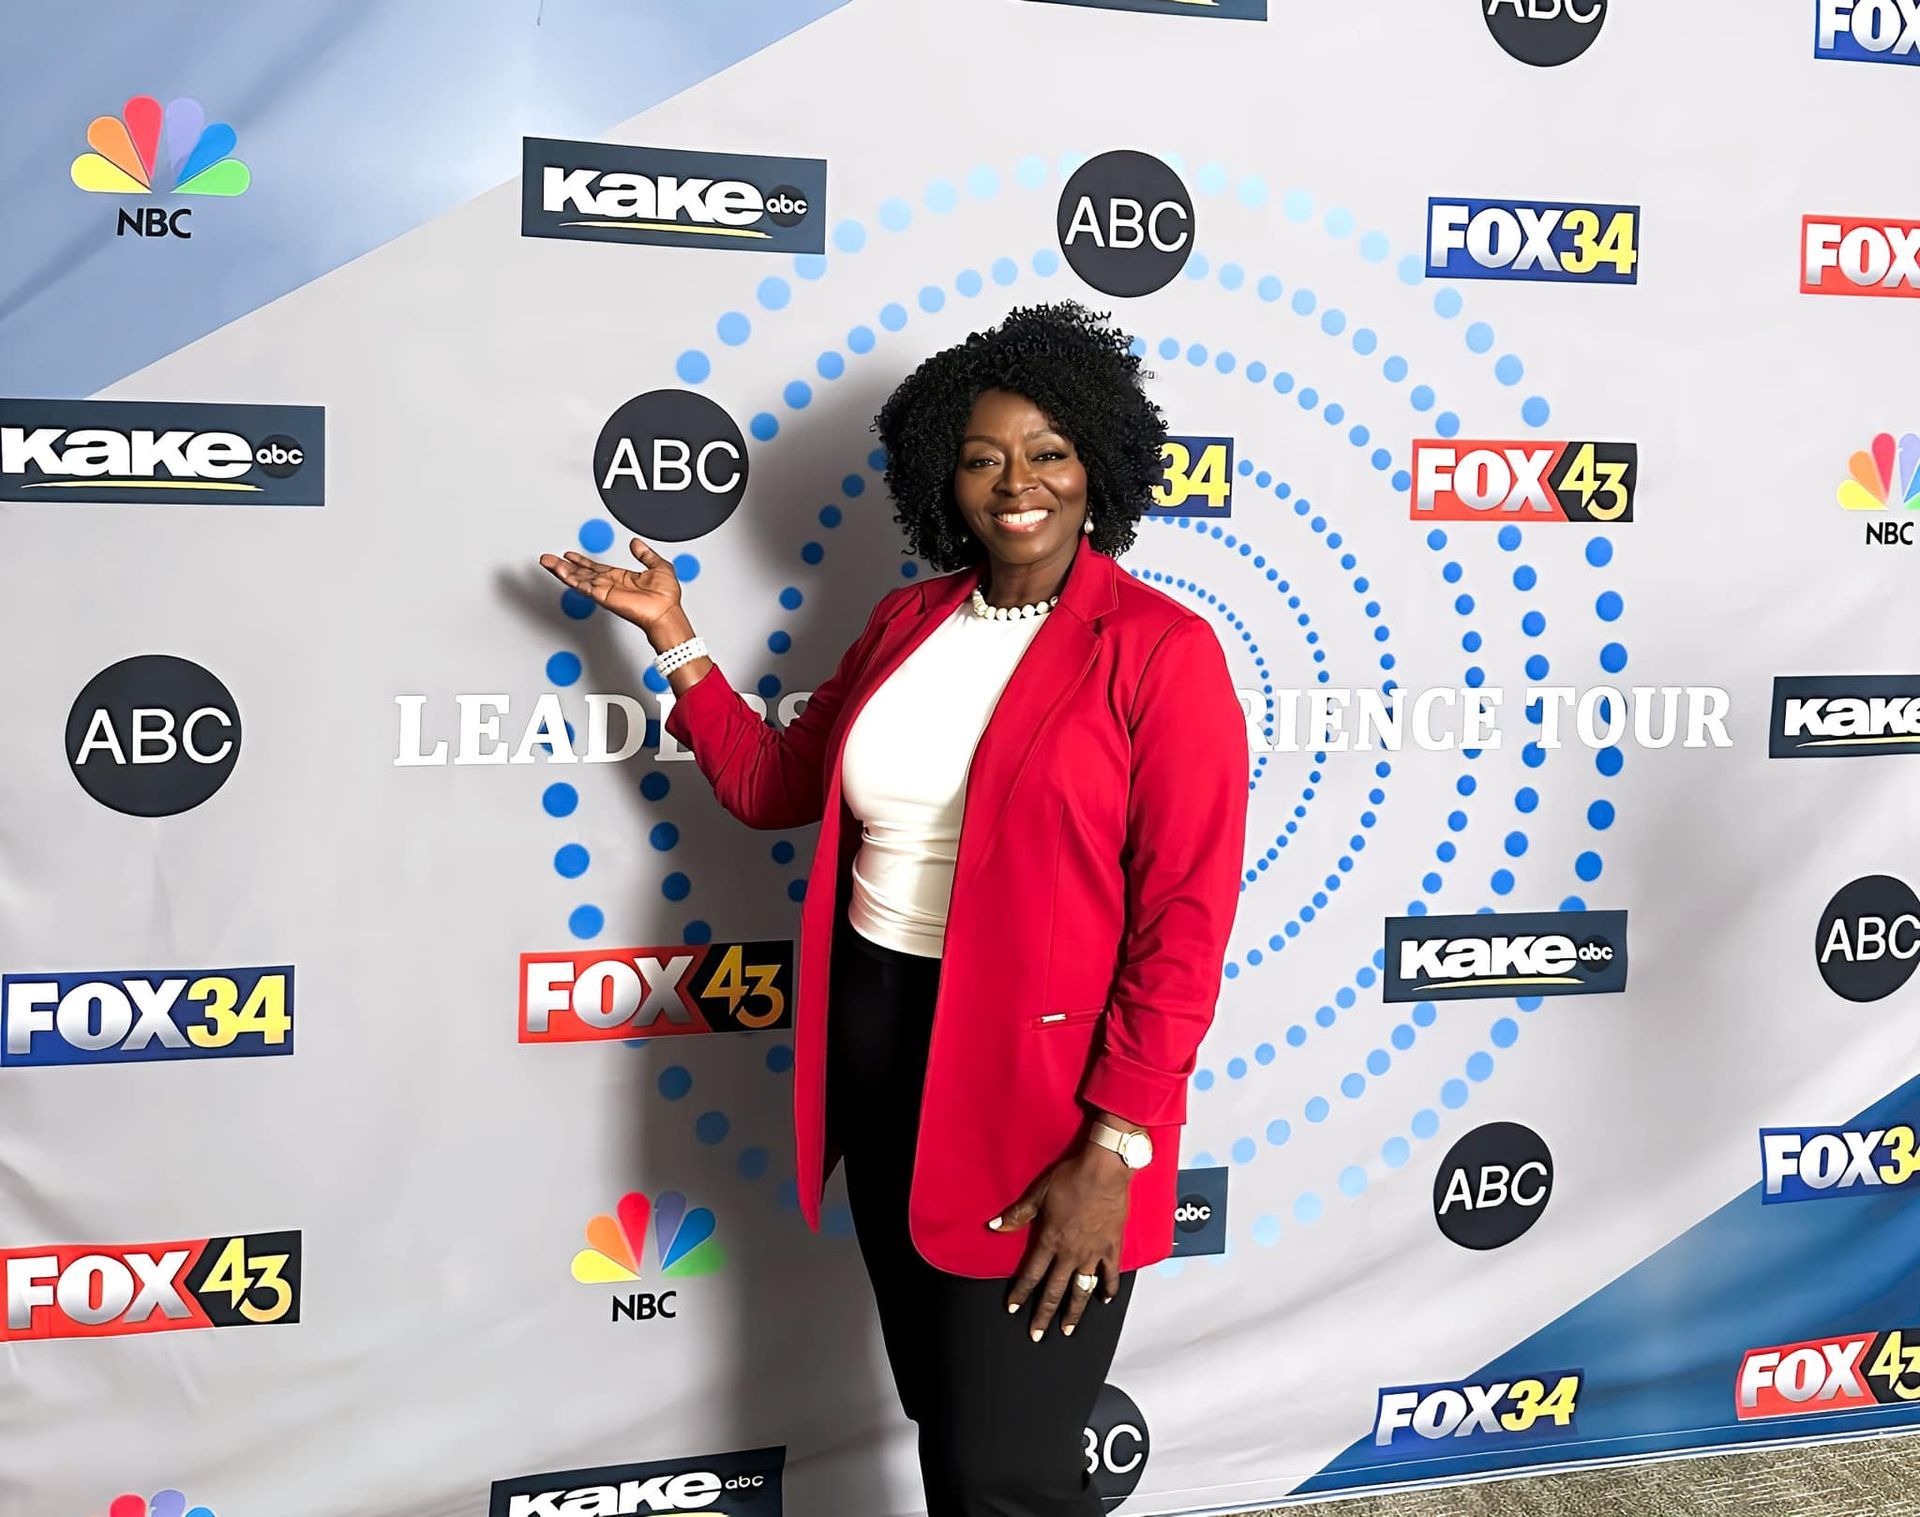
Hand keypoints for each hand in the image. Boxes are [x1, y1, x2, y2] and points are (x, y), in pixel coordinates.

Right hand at [538, 537, 682, 636]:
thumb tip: (635, 543)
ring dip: (562, 570)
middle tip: (548, 559)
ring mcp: (605, 590)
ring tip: (548, 562)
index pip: (595, 567)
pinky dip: (571, 578)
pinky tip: (561, 572)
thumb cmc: (666, 597)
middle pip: (581, 572)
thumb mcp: (659, 566)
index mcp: (621, 577)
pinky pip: (584, 585)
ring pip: (578, 578)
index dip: (581, 561)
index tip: (569, 555)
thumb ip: (645, 554)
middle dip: (564, 565)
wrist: (666, 612)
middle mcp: (610, 584)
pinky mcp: (604, 596)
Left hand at [991, 1142, 1129, 1340]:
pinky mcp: (1112, 1247)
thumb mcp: (1038, 1194)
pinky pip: (1109, 1274)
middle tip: (1037, 1334)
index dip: (1020, 1293)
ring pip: (1081, 1289)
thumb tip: (994, 1226)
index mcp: (1049, 1240)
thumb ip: (1017, 1215)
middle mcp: (1070, 1253)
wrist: (1104, 1170)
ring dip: (1074, 1311)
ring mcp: (1093, 1252)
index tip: (1013, 1308)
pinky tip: (1104, 1300)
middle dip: (1043, 1314)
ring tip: (1068, 1328)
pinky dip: (1108, 1289)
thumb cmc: (1070, 1178)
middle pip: (1054, 1290)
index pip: (1031, 1274)